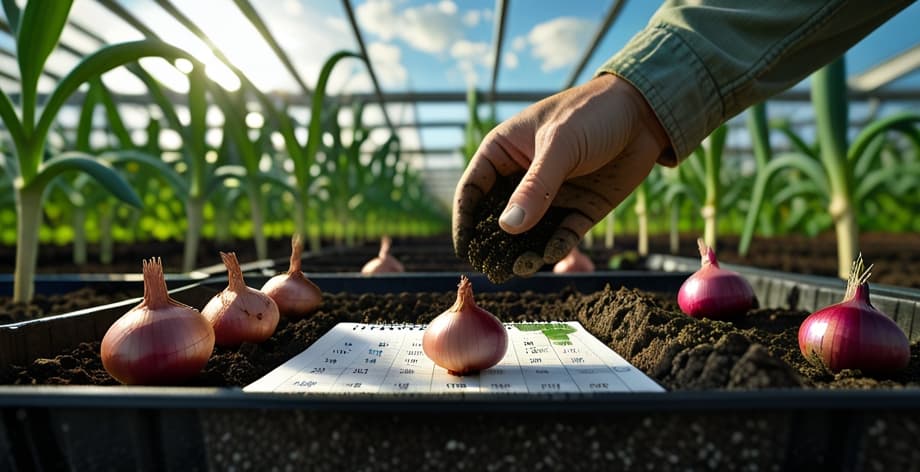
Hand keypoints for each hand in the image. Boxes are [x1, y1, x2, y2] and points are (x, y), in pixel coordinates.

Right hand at [453, 73, 670, 276]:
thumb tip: (507, 228)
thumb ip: (535, 187)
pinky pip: (561, 236)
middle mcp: (523, 177)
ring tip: (521, 268)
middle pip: (498, 218)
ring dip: (523, 251)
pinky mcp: (579, 209)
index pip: (472, 190)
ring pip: (529, 233)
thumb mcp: (560, 146)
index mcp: (504, 152)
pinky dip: (554, 248)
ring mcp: (552, 195)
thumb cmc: (593, 114)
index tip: (465, 249)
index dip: (464, 220)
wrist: (646, 113)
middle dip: (494, 244)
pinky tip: (551, 254)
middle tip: (491, 268)